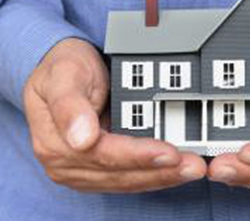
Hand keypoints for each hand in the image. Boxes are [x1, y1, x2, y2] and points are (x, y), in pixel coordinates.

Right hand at [23, 38, 205, 192]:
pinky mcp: (98, 168)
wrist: (62, 70)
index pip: (104, 155)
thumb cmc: (64, 68)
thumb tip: (82, 139)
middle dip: (160, 172)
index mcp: (55, 143)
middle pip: (119, 174)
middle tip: (194, 166)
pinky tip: (176, 169)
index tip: (169, 153)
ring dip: (162, 177)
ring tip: (192, 168)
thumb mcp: (63, 74)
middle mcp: (67, 163)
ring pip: (128, 180)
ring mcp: (82, 169)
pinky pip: (129, 177)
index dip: (138, 156)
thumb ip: (69, 105)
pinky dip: (154, 174)